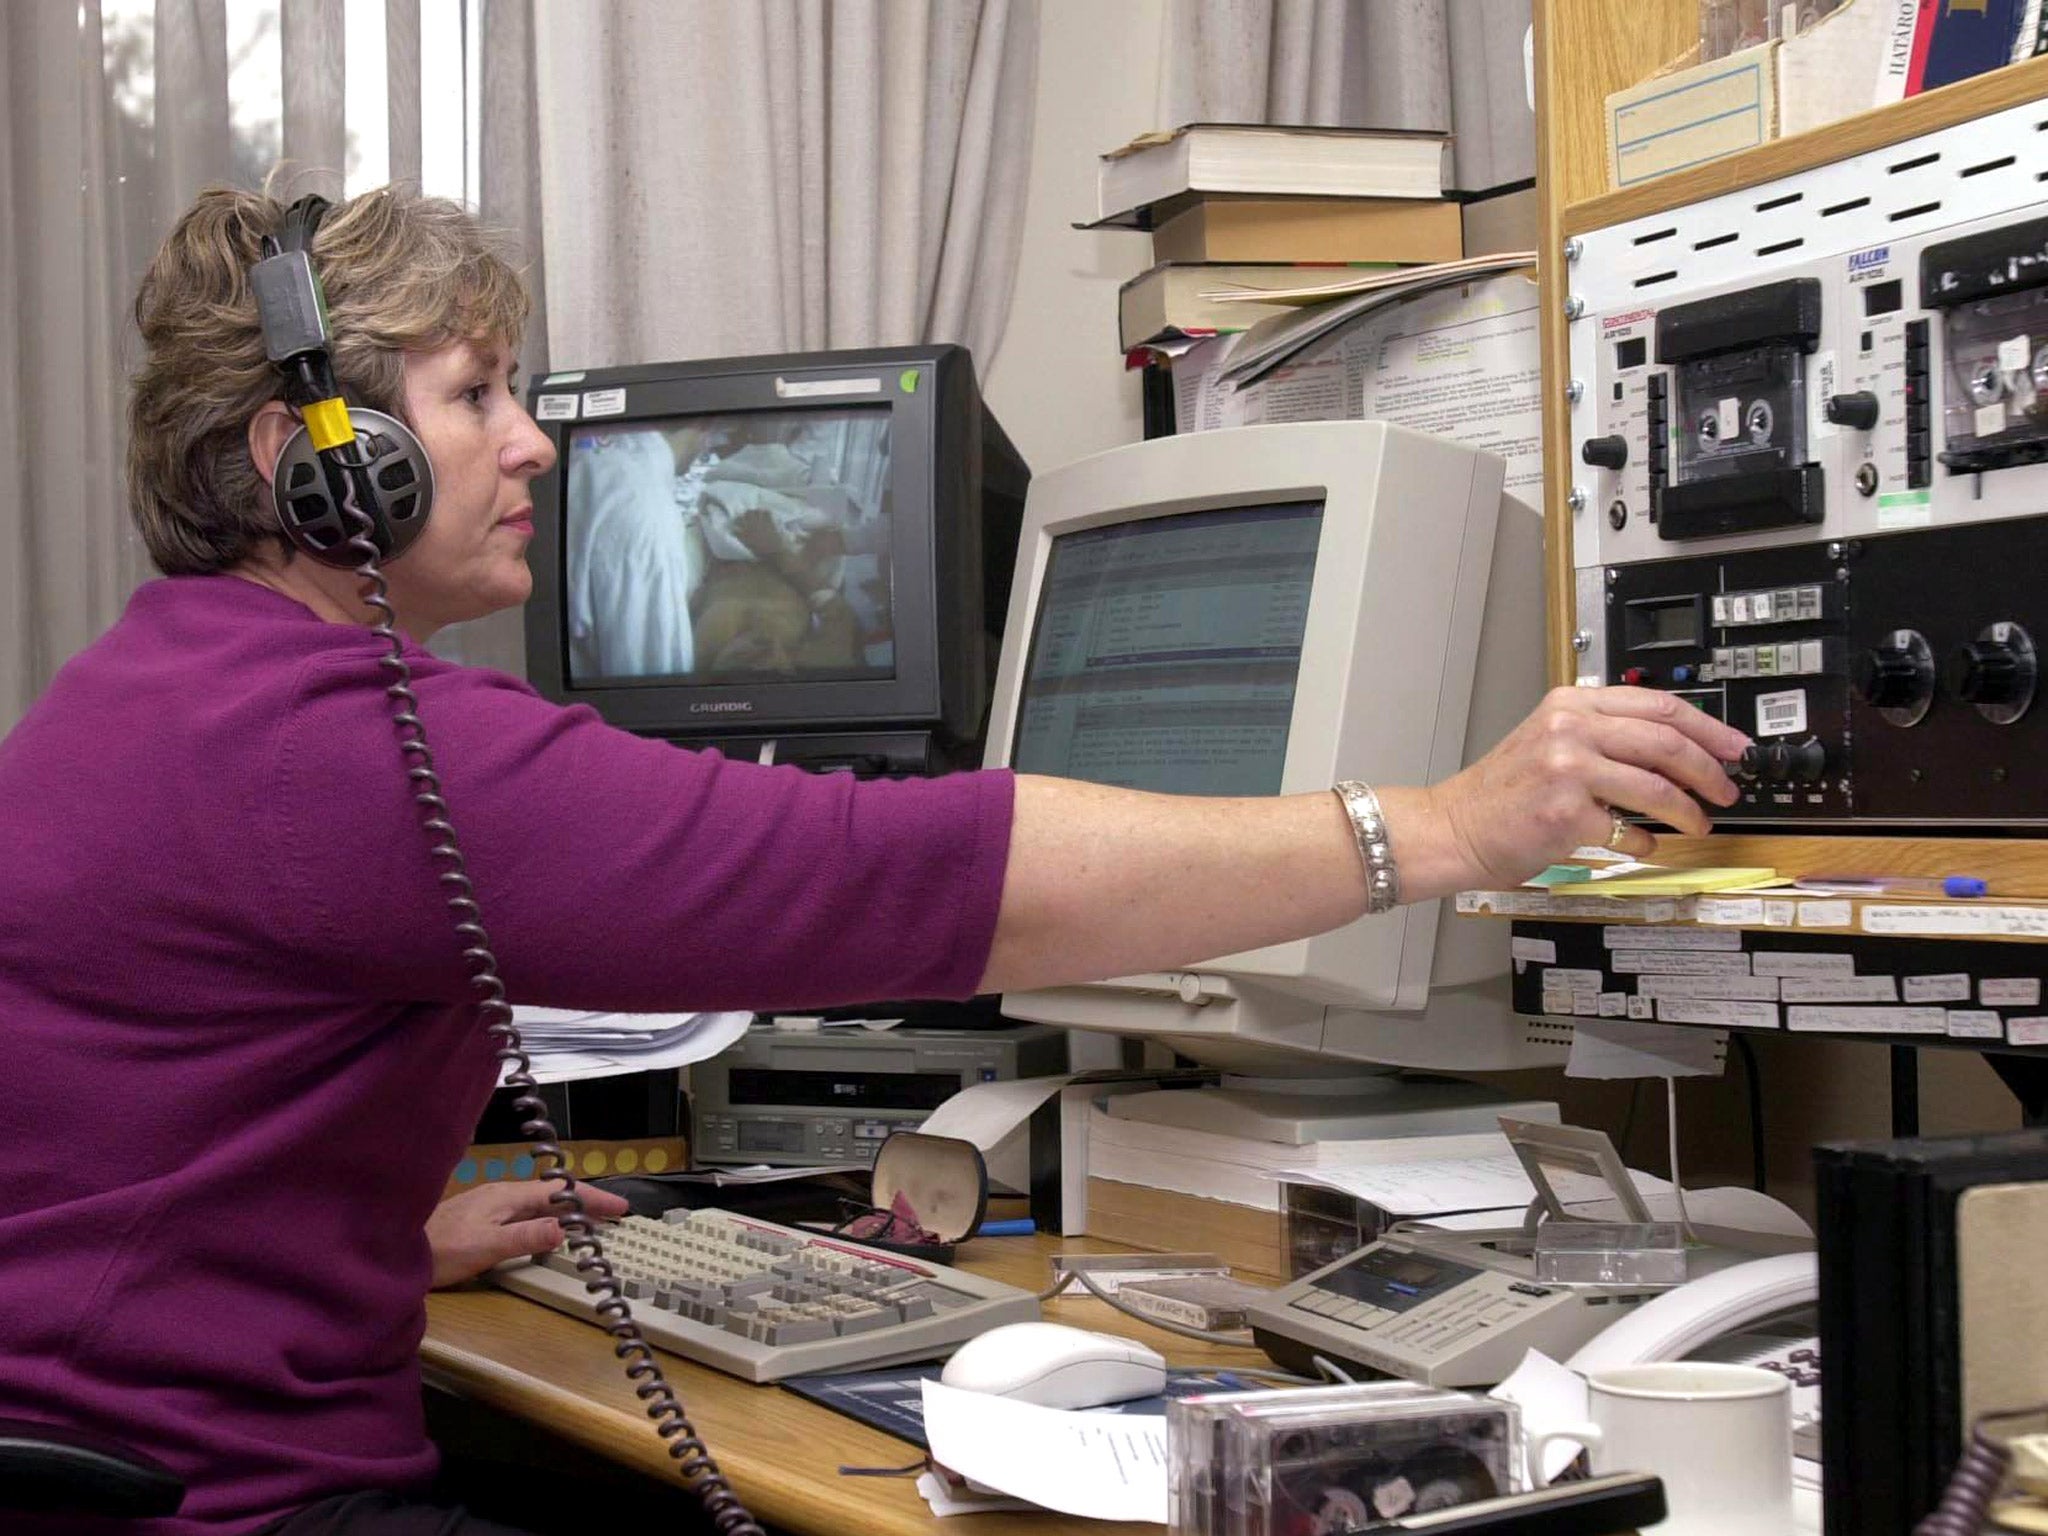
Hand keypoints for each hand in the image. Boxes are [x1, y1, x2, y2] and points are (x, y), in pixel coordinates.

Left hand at [425, 1178, 630, 1288]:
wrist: (393, 1248)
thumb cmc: (442, 1250)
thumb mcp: (488, 1247)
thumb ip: (527, 1236)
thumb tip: (567, 1228)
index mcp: (508, 1196)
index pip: (560, 1193)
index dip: (592, 1199)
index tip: (621, 1207)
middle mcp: (502, 1195)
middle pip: (553, 1195)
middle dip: (585, 1202)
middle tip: (614, 1216)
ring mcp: (490, 1205)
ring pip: (539, 1203)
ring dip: (568, 1210)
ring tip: (591, 1222)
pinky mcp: (481, 1218)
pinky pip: (526, 1212)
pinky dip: (548, 1217)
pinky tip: (548, 1230)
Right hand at [1428, 685, 1750, 888]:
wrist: (1455, 827)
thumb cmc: (1502, 793)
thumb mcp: (1549, 740)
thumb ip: (1602, 733)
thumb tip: (1674, 750)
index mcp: (1571, 704)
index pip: (1658, 704)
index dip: (1709, 728)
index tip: (1735, 748)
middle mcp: (1570, 728)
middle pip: (1666, 741)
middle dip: (1709, 770)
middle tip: (1726, 789)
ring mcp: (1567, 769)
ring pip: (1656, 787)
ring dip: (1689, 811)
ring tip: (1698, 823)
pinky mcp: (1566, 813)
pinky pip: (1628, 830)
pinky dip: (1644, 842)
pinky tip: (1642, 844)